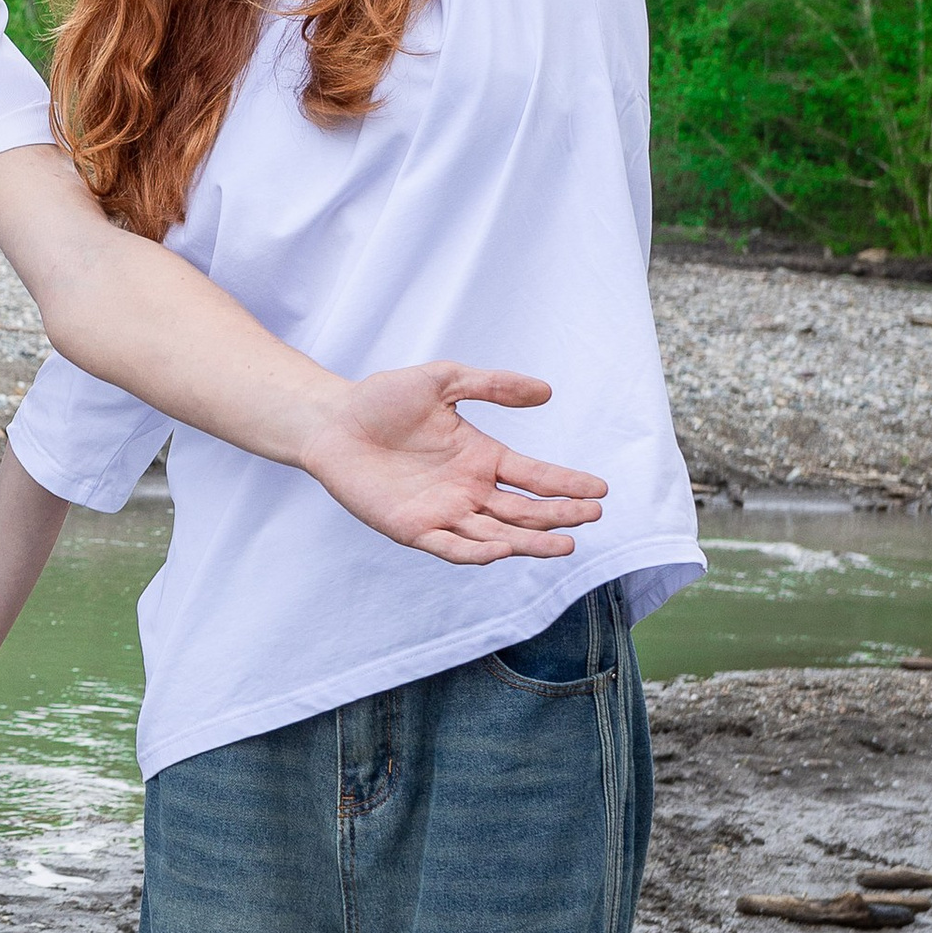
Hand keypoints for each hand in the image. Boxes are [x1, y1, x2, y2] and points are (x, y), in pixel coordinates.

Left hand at [304, 366, 606, 564]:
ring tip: (566, 545)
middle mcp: (468, 490)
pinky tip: (504, 550)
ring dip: (530, 541)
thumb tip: (546, 391)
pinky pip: (450, 546)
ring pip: (496, 535)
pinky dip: (476, 552)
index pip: (533, 476)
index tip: (600, 489)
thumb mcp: (444, 381)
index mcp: (480, 457)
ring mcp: (442, 512)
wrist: (330, 419)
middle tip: (593, 515)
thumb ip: (492, 385)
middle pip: (523, 510)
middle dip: (559, 515)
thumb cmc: (382, 399)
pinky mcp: (412, 528)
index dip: (566, 484)